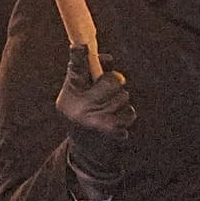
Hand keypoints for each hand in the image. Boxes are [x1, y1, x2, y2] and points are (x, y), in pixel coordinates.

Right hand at [55, 46, 133, 200]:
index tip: (81, 46)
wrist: (86, 155)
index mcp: (69, 95)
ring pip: (124, 97)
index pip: (75, 70)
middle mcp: (79, 107)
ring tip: (109, 113)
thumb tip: (107, 58)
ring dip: (121, 103)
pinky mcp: (110, 131)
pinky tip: (115, 124)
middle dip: (115, 83)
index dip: (79, 56)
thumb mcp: (79, 98)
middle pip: (112, 80)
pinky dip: (126, 116)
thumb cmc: (84, 117)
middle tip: (108, 93)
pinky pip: (129, 112)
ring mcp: (95, 119)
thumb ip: (90, 78)